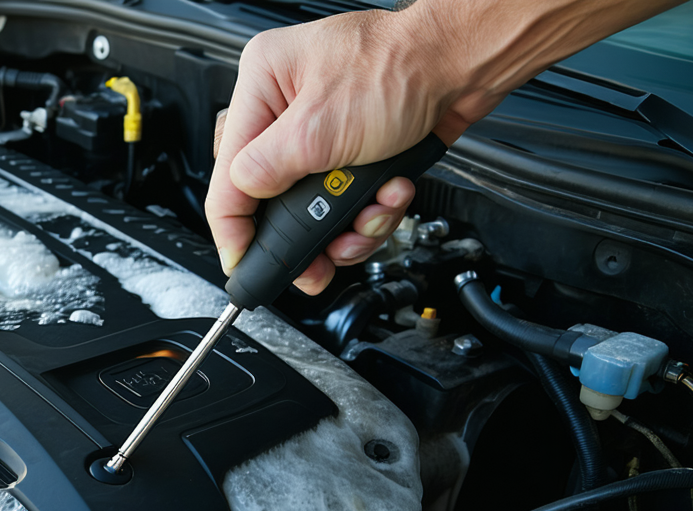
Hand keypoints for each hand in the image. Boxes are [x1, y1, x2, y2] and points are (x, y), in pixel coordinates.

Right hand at [207, 9, 481, 294]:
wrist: (464, 65)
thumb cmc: (401, 68)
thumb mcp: (317, 130)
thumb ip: (267, 172)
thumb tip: (242, 199)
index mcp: (262, 84)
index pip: (228, 171)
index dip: (233, 227)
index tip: (242, 263)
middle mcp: (287, 105)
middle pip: (274, 197)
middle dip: (308, 233)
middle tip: (317, 263)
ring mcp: (323, 129)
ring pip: (315, 206)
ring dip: (349, 225)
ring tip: (373, 213)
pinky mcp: (355, 148)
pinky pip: (347, 200)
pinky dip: (372, 209)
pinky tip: (391, 193)